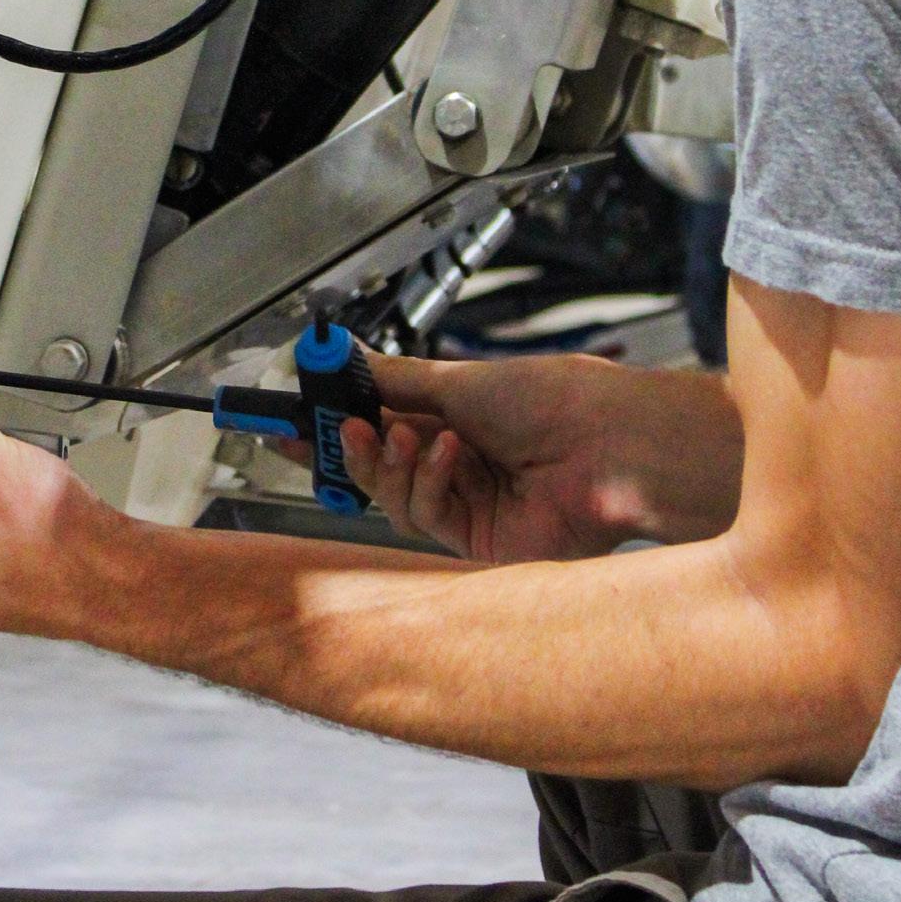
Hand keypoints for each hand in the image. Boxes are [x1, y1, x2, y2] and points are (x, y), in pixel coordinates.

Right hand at [340, 350, 743, 563]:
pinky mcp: (477, 542)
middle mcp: (457, 465)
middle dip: (343, 451)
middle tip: (318, 431)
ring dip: (387, 463)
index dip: (331, 427)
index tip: (288, 420)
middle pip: (376, 470)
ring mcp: (468, 505)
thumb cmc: (558, 401)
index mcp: (453, 420)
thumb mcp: (460, 378)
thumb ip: (395, 378)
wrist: (612, 443)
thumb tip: (345, 359)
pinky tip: (448, 454)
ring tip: (400, 432)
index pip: (376, 426)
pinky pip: (426, 518)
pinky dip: (426, 482)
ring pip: (393, 497)